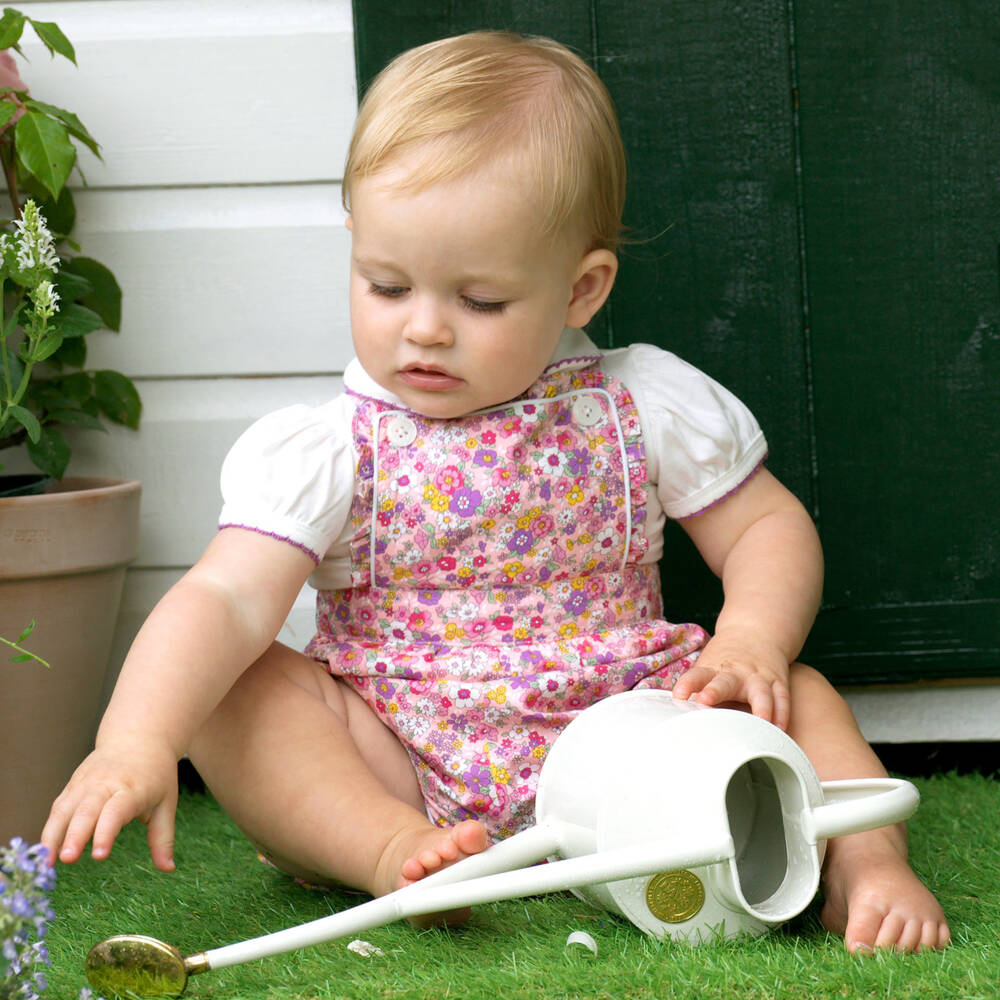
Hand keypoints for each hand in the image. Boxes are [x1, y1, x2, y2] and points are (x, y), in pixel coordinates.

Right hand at [41, 740, 178, 871]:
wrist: (139, 737)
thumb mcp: (167, 802)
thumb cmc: (156, 775)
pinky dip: (50, 827)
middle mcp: (106, 784)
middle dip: (75, 834)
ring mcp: (86, 782)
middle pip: (87, 809)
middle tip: (66, 860)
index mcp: (133, 789)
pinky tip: (45, 851)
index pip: (117, 811)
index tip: (100, 855)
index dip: (107, 832)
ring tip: (46, 863)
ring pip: (65, 808)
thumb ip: (163, 838)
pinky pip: (58, 806)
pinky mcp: (73, 784)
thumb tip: (169, 869)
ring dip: (53, 834)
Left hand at [670, 627, 790, 729]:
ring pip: (760, 692)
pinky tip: (780, 729)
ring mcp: (758, 677)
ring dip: (760, 708)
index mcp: (713, 669)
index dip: (688, 684)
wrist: (755, 631)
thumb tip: (679, 721)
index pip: (698, 675)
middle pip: (725, 682)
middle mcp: (736, 672)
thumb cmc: (725, 662)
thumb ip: (699, 692)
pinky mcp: (778, 682)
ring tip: (761, 724)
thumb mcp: (708, 669)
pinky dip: (782, 714)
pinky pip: (782, 700)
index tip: (679, 695)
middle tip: (705, 700)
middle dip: (715, 691)